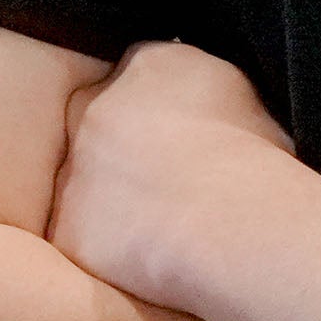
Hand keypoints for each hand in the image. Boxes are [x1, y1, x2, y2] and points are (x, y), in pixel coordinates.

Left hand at [47, 37, 296, 314]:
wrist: (233, 222)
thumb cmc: (256, 158)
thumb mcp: (240, 91)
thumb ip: (198, 82)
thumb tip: (193, 95)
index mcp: (147, 63)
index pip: (130, 70)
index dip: (146, 103)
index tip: (166, 130)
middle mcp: (98, 106)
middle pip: (90, 117)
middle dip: (111, 143)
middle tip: (151, 176)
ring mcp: (74, 167)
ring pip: (77, 179)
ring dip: (103, 197)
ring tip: (152, 222)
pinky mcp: (65, 226)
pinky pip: (75, 235)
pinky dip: (100, 246)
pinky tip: (140, 256)